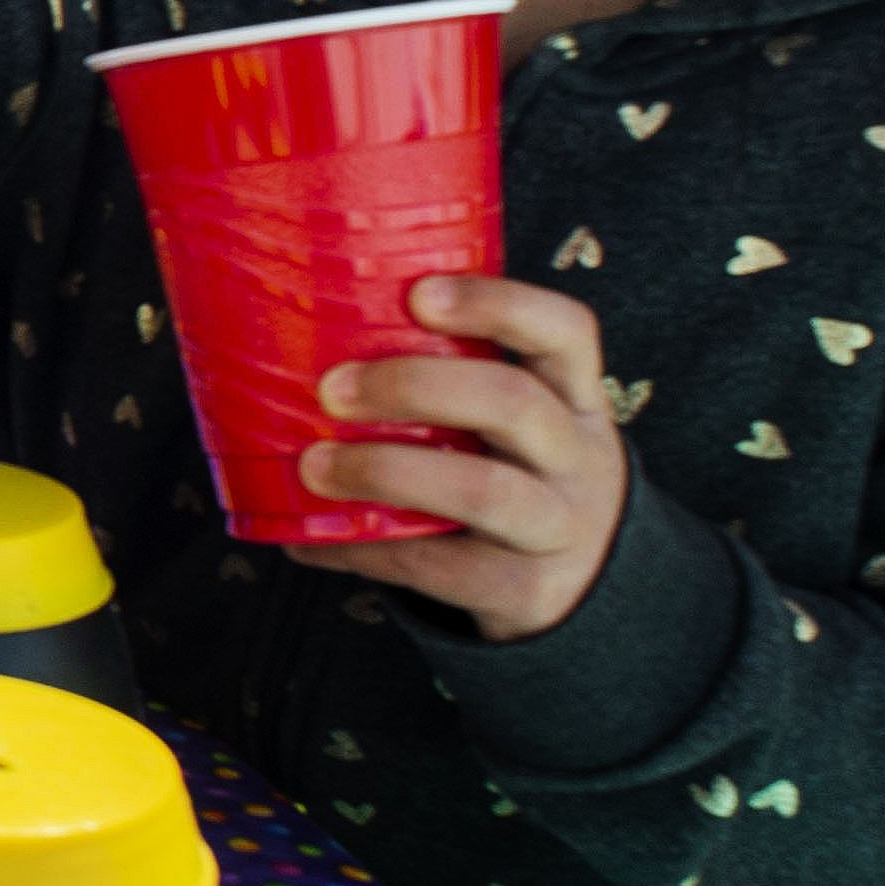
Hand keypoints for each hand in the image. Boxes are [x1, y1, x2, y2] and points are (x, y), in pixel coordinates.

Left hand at [281, 274, 629, 640]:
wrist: (583, 587)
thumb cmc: (518, 477)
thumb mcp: (518, 426)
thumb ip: (455, 383)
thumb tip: (301, 351)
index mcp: (574, 398)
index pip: (564, 330)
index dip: (497, 304)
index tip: (418, 294)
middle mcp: (577, 456)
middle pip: (513, 403)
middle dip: (414, 385)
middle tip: (331, 389)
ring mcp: (559, 527)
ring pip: (485, 490)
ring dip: (385, 471)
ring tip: (312, 467)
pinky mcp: (527, 591)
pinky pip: (441, 565)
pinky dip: (365, 549)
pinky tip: (310, 539)